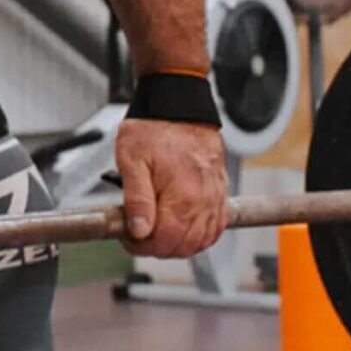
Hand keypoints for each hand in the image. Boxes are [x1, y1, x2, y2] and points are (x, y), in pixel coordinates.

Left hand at [114, 117, 227, 258]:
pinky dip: (201, 235)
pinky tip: (185, 228)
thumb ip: (136, 198)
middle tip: (140, 234)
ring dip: (179, 244)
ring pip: (201, 241)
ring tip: (159, 230)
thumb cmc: (154, 127)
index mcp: (181, 196)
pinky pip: (216, 226)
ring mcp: (214, 196)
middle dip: (158, 246)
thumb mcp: (131, 159)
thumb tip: (138, 230)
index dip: (141, 246)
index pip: (163, 241)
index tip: (129, 237)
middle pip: (183, 246)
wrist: (180, 104)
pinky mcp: (220, 190)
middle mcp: (202, 200)